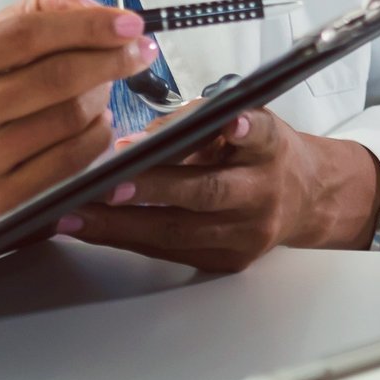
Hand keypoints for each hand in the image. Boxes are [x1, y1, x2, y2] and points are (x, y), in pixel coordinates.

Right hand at [0, 0, 156, 285]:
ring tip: (104, 86)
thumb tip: (87, 5)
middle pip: (55, 78)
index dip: (86, 27)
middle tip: (139, 51)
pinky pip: (71, 161)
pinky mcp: (0, 198)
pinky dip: (97, 136)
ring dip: (102, 97)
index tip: (129, 23)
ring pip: (68, 120)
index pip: (28, 35)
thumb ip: (39, 9)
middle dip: (109, 61)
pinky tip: (96, 122)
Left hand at [56, 104, 379, 268]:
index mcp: (269, 148)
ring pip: (180, 233)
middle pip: (208, 192)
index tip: (230, 123)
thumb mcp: (238, 118)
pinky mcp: (230, 262)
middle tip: (106, 185)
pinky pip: (171, 251)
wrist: (305, 197)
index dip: (244, 130)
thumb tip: (130, 144)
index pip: (260, 136)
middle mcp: (263, 193)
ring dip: (121, 225)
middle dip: (154, 189)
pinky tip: (90, 230)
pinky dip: (127, 239)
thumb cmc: (256, 150)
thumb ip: (191, 123)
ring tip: (75, 216)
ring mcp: (247, 234)